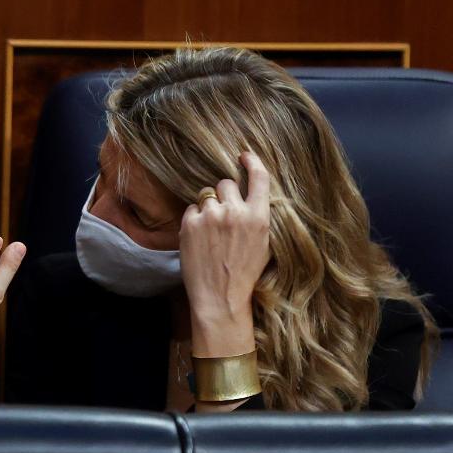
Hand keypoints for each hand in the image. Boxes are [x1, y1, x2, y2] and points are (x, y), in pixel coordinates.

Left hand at [179, 151, 271, 358]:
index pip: (259, 178)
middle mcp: (235, 212)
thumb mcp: (263, 243)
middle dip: (224, 195)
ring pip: (206, 196)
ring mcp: (211, 216)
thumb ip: (257, 216)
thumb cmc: (244, 273)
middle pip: (226, 183)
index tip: (244, 155)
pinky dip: (194, 220)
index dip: (252, 162)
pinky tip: (200, 239)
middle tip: (223, 217)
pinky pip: (192, 209)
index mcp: (259, 217)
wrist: (220, 297)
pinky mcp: (190, 223)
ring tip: (211, 233)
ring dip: (208, 208)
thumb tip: (250, 196)